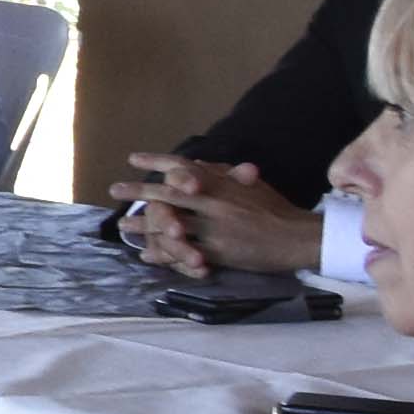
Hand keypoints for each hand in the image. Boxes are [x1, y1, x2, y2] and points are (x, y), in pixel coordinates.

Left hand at [117, 156, 322, 276]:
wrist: (298, 238)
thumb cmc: (275, 208)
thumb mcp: (251, 184)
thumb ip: (224, 174)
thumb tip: (198, 165)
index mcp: (223, 183)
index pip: (184, 167)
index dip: (157, 162)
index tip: (133, 158)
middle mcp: (215, 202)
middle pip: (168, 195)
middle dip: (138, 193)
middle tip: (115, 190)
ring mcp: (215, 228)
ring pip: (170, 225)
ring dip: (142, 226)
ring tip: (123, 226)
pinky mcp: (217, 251)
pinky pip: (183, 252)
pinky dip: (162, 253)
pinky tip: (147, 254)